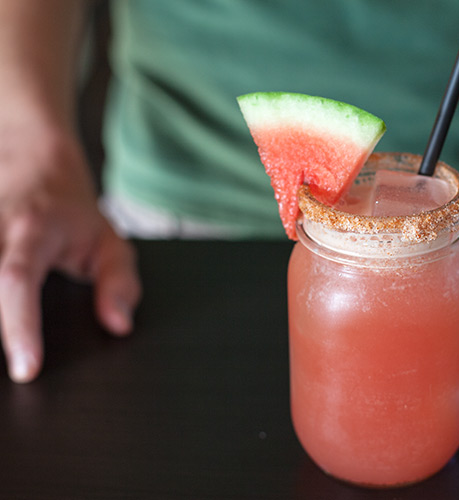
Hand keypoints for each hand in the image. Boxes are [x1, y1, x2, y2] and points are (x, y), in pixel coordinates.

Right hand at [0, 127, 140, 382]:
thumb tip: (118, 324)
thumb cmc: (70, 210)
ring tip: (0, 371)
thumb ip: (119, 282)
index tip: (25, 369)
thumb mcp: (110, 240)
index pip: (16, 280)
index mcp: (32, 231)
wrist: (30, 159)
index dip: (19, 326)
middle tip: (6, 381)